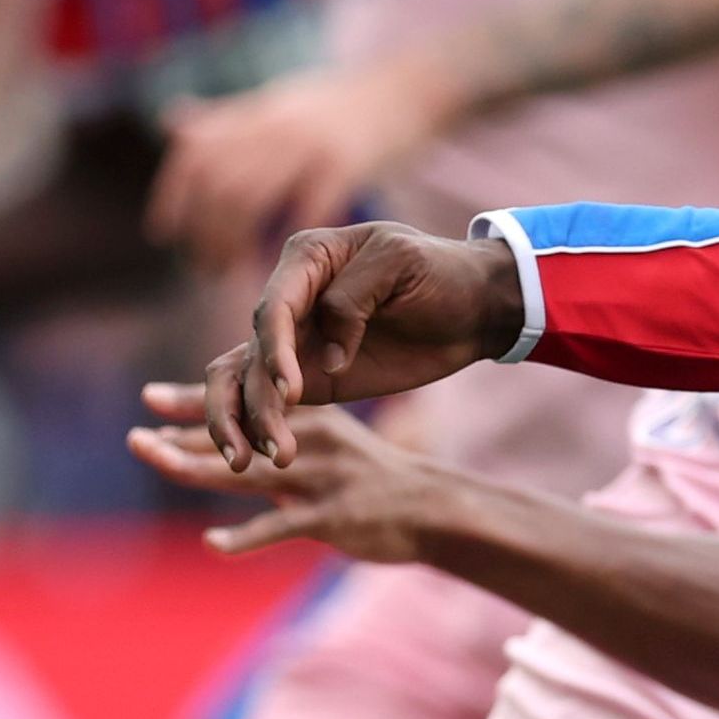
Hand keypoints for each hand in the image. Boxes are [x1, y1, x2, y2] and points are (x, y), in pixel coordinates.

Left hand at [129, 385, 472, 560]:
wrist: (431, 509)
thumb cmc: (371, 481)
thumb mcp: (331, 447)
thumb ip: (280, 445)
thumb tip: (230, 450)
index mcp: (306, 418)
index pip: (240, 408)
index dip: (193, 404)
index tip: (150, 398)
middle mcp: (307, 440)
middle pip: (232, 439)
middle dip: (180, 440)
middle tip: (134, 440)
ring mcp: (318, 479)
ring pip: (245, 474)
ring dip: (196, 471)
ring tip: (159, 465)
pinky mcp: (330, 517)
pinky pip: (278, 528)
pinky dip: (244, 538)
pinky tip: (213, 544)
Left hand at [147, 59, 439, 254]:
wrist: (409, 88)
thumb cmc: (342, 104)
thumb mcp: (278, 99)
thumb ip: (227, 118)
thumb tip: (171, 123)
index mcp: (256, 113)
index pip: (194, 152)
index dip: (172, 195)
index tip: (164, 234)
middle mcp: (274, 124)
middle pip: (215, 182)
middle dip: (202, 231)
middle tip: (203, 266)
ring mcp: (308, 142)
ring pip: (246, 197)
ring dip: (229, 241)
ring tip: (228, 272)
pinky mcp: (345, 162)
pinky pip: (302, 209)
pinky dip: (285, 241)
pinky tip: (281, 264)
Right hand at [188, 219, 524, 466]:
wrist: (474, 307)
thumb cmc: (440, 271)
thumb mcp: (402, 263)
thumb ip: (354, 300)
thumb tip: (328, 357)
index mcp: (307, 258)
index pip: (275, 308)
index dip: (276, 351)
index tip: (292, 394)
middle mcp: (291, 299)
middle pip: (251, 350)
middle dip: (253, 400)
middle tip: (273, 446)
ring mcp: (296, 340)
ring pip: (245, 380)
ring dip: (247, 422)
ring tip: (269, 460)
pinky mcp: (311, 376)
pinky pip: (268, 399)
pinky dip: (259, 426)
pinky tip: (267, 455)